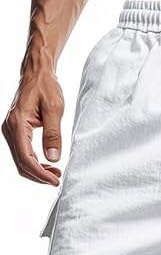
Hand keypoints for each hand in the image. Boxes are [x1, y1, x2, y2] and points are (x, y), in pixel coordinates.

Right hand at [2, 69, 63, 185]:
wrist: (37, 74)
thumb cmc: (46, 88)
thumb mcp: (55, 110)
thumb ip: (53, 134)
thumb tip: (54, 158)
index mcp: (17, 124)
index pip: (25, 157)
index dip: (40, 173)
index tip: (55, 181)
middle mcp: (9, 129)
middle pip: (21, 163)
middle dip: (39, 175)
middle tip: (57, 180)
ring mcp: (11, 130)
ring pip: (21, 159)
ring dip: (37, 170)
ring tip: (56, 174)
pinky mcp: (16, 131)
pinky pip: (22, 152)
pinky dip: (34, 161)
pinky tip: (48, 164)